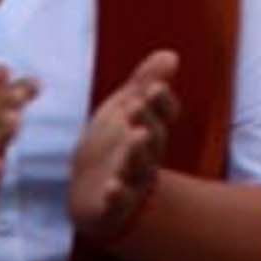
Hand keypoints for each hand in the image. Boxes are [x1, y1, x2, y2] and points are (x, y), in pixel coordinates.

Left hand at [70, 50, 181, 245]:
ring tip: (136, 137)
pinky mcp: (111, 206)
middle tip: (137, 104)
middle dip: (147, 120)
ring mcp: (131, 182)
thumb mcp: (122, 110)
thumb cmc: (111, 146)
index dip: (161, 102)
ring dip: (138, 152)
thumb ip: (143, 83)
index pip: (163, 115)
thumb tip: (171, 54)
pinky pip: (118, 203)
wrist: (90, 192)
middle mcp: (146, 156)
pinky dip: (117, 196)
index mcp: (149, 130)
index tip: (154, 86)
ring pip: (139, 167)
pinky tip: (112, 186)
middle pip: (153, 138)